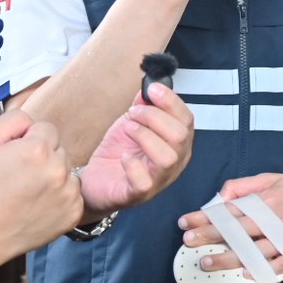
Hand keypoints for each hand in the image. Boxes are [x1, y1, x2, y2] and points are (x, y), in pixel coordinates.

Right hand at [0, 110, 82, 255]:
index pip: (47, 128)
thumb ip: (13, 119)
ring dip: (53, 177)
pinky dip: (60, 197)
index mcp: (39, 149)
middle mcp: (59, 170)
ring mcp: (69, 194)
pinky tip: (38, 205)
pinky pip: (74, 194)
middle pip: (59, 149)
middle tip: (20, 176)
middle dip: (42, 157)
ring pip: (68, 171)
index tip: (15, 158)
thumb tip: (33, 123)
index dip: (28, 141)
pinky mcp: (74, 214)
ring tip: (29, 191)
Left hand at [78, 81, 194, 215]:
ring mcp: (159, 180)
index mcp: (177, 143)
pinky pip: (145, 182)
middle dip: (154, 117)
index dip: (171, 101)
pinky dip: (132, 164)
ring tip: (128, 130)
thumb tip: (150, 87)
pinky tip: (123, 156)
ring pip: (167, 157)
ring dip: (144, 136)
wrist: (95, 181)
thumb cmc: (119, 152)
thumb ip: (144, 106)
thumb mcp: (132, 123)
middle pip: (181, 136)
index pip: (187, 120)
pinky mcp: (139, 194)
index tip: (152, 89)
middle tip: (132, 114)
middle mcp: (175, 163)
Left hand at [176, 172, 282, 273]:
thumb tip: (221, 195)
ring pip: (254, 251)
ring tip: (206, 263)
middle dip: (210, 236)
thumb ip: (245, 186)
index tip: (185, 222)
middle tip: (188, 241)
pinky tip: (245, 274)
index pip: (229, 210)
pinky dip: (262, 271)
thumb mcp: (274, 178)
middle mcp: (275, 219)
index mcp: (267, 200)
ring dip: (228, 258)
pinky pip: (278, 266)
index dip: (205, 217)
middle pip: (237, 230)